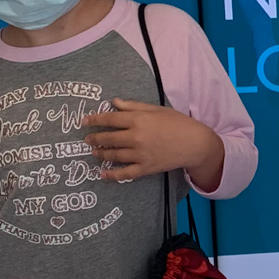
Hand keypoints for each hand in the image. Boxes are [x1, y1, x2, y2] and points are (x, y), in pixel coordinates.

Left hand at [81, 100, 225, 188]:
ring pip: (113, 155)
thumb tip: (114, 102)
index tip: (84, 122)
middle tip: (87, 139)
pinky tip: (103, 175)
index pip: (110, 119)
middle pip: (108, 138)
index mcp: (138, 120)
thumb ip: (133, 106)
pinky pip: (125, 173)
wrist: (195, 143)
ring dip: (101, 154)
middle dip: (95, 138)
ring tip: (94, 153)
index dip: (95, 120)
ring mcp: (140, 154)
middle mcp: (136, 137)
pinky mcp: (145, 168)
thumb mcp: (156, 109)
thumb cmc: (177, 122)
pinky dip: (112, 175)